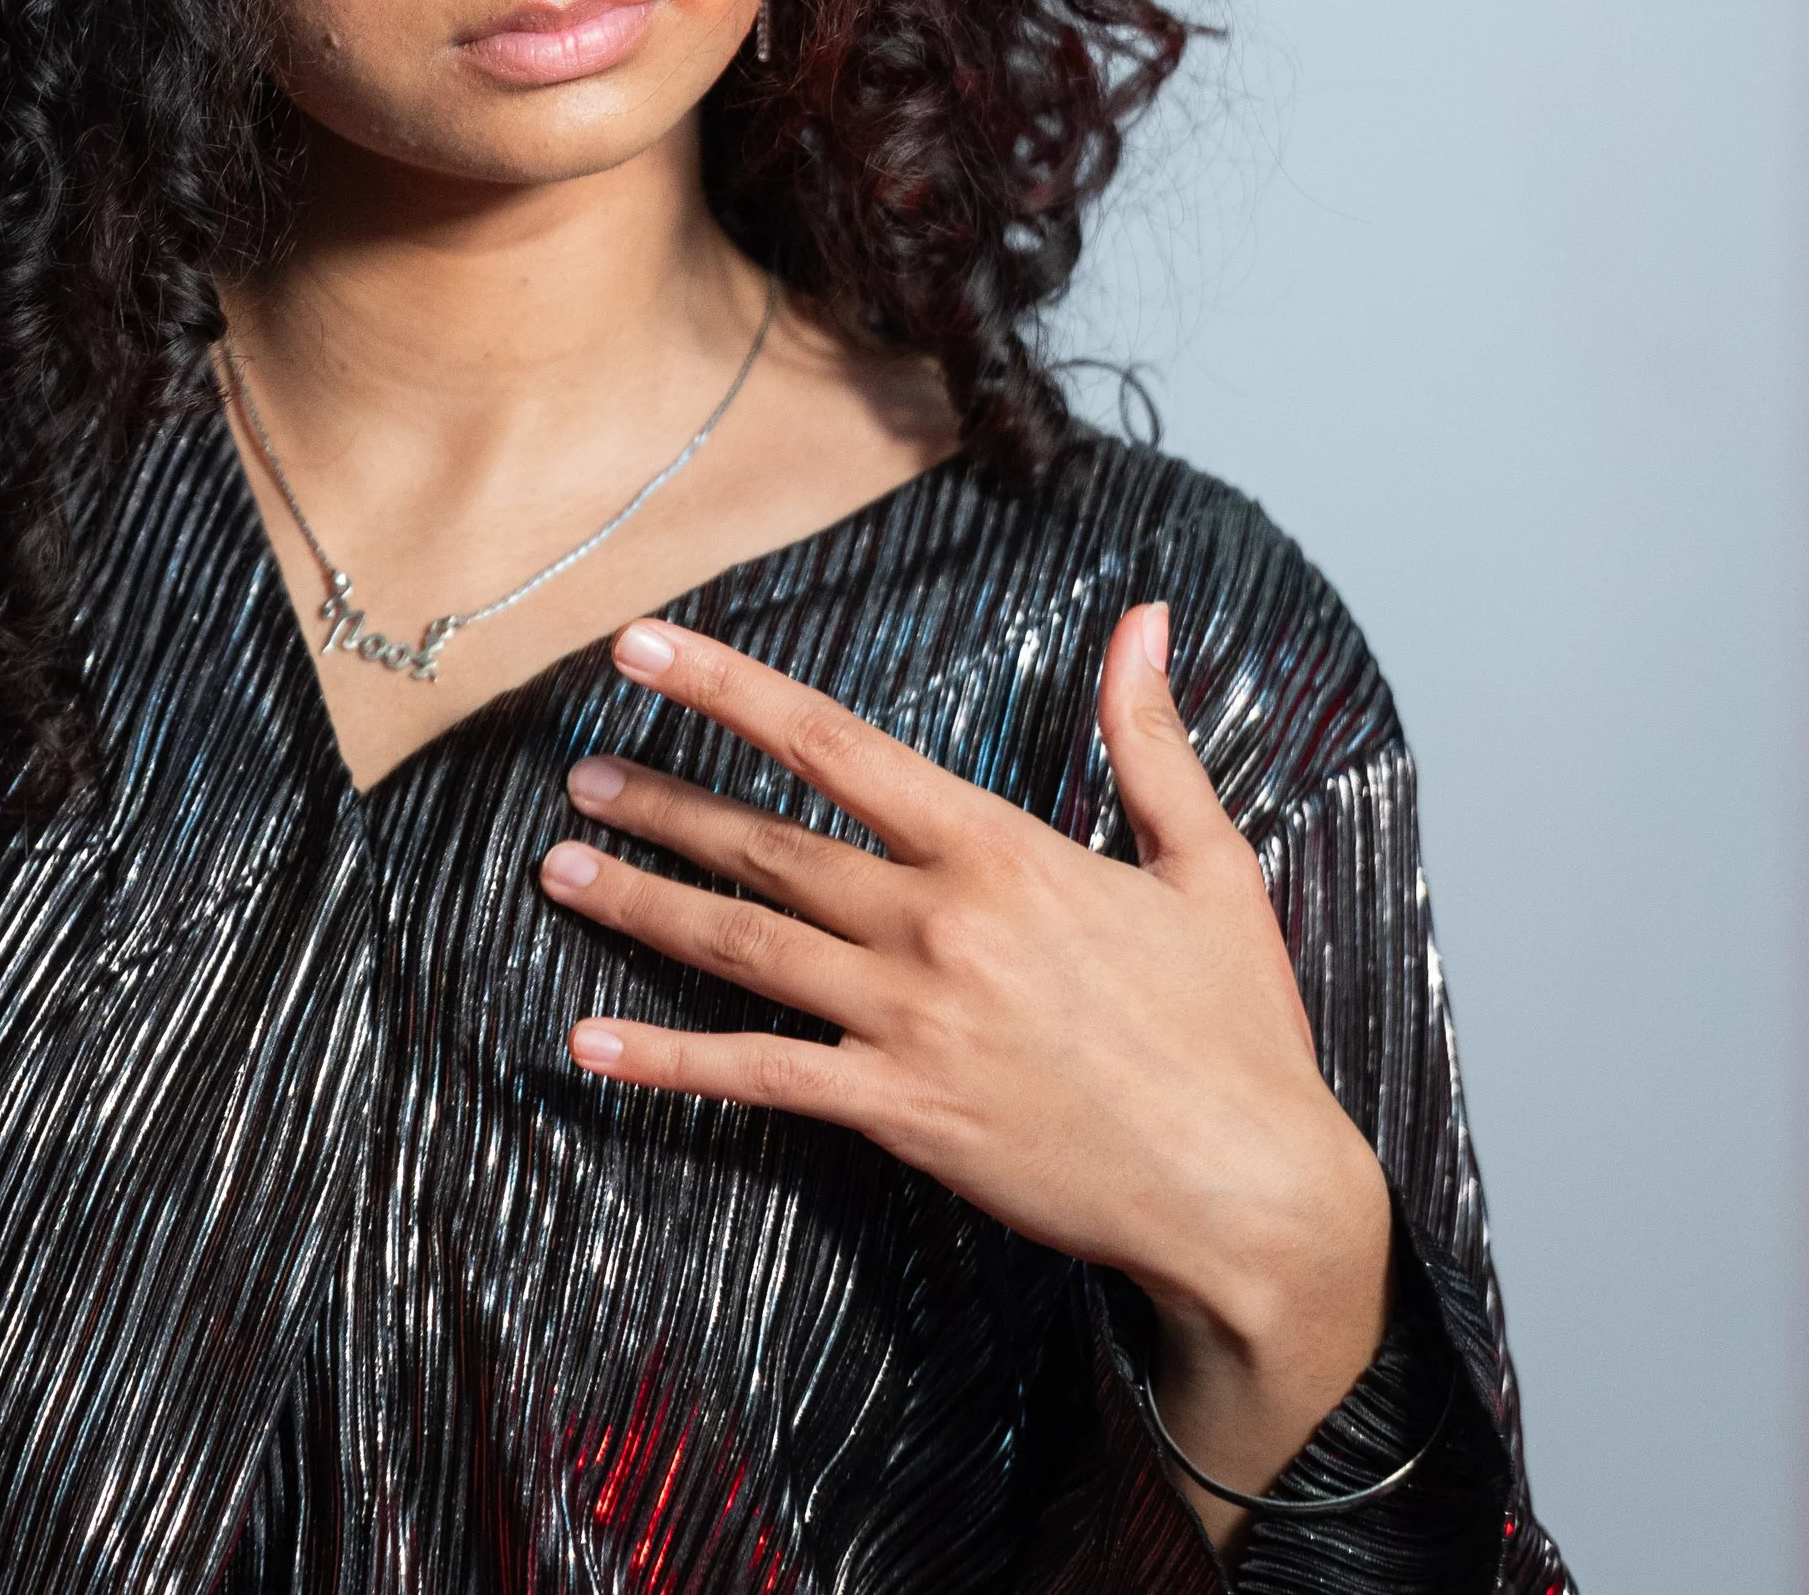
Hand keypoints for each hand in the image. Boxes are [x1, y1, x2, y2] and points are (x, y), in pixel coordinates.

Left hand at [537, 602, 1392, 1548]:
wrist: (1250, 1191)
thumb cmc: (1234, 1027)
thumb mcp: (1207, 861)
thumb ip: (1148, 736)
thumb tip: (1144, 618)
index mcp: (999, 847)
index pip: (836, 744)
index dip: (730, 690)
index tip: (645, 650)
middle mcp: (938, 923)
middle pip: (768, 846)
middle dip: (662, 802)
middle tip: (577, 771)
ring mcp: (910, 1021)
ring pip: (746, 947)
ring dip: (643, 905)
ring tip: (558, 871)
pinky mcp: (900, 1112)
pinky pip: (762, 1077)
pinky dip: (669, 1062)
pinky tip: (591, 1045)